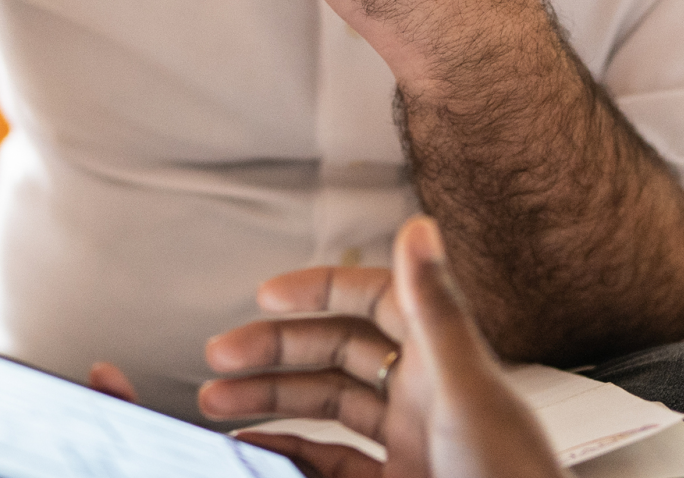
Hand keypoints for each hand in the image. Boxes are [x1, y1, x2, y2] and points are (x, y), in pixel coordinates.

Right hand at [204, 217, 566, 477]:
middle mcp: (426, 397)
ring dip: (272, 401)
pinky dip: (290, 451)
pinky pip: (332, 463)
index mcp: (444, 362)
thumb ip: (436, 311)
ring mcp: (411, 445)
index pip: (374, 302)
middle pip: (338, 355)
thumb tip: (420, 229)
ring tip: (217, 402)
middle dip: (276, 351)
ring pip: (328, 409)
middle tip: (222, 354)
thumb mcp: (466, 392)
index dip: (321, 291)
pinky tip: (256, 447)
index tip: (267, 294)